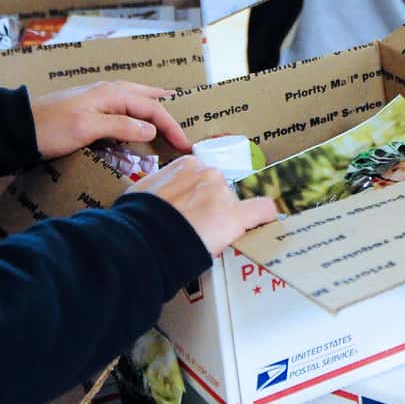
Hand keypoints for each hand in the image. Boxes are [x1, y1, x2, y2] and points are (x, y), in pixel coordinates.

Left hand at [31, 82, 191, 160]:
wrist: (16, 129)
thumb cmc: (50, 127)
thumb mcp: (87, 128)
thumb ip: (121, 126)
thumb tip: (151, 128)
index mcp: (112, 93)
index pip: (152, 108)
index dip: (172, 126)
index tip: (185, 145)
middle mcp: (108, 93)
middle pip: (147, 100)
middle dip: (167, 113)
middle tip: (183, 128)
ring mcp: (97, 101)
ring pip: (135, 104)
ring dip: (152, 113)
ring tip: (166, 121)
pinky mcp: (88, 112)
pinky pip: (121, 112)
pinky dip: (135, 119)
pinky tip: (135, 126)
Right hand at [127, 154, 277, 254]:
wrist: (144, 237)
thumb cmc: (137, 217)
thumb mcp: (144, 190)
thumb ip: (160, 187)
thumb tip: (156, 195)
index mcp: (187, 165)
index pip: (202, 178)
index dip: (199, 196)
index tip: (194, 208)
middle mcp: (208, 174)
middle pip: (220, 190)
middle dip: (212, 207)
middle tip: (197, 227)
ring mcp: (223, 194)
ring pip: (234, 205)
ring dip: (226, 219)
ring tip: (207, 239)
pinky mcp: (235, 216)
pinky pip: (262, 210)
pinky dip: (265, 217)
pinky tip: (268, 223)